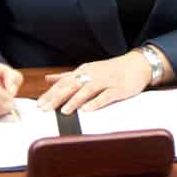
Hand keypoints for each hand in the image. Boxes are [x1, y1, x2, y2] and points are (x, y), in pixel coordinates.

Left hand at [37, 51, 151, 114]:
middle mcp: (92, 75)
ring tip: (64, 111)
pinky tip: (87, 109)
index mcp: (83, 71)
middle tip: (45, 108)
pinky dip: (96, 102)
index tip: (39, 104)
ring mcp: (105, 81)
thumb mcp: (87, 70)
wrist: (136, 65)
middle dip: (57, 98)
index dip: (50, 94)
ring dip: (75, 100)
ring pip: (87, 90)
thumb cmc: (110, 70)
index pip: (63, 83)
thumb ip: (66, 76)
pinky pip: (106, 96)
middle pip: (72, 86)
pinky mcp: (118, 89)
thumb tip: (48, 79)